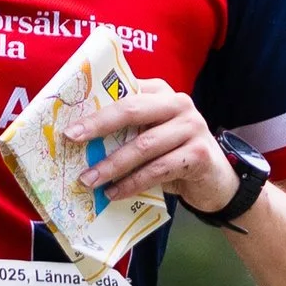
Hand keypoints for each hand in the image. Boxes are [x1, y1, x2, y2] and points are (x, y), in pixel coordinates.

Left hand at [57, 79, 238, 212]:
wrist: (216, 181)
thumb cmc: (174, 155)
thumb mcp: (150, 135)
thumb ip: (126, 130)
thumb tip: (79, 141)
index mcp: (160, 92)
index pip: (124, 92)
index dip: (95, 105)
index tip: (69, 119)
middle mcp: (178, 103)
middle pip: (132, 110)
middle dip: (98, 125)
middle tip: (72, 139)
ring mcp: (192, 127)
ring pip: (144, 145)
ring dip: (112, 164)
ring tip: (89, 180)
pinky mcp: (200, 154)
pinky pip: (159, 169)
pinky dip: (133, 183)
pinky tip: (115, 192)